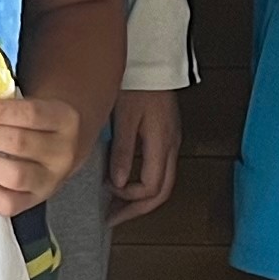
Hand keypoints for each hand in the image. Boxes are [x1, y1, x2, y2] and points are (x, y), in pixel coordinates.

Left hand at [0, 91, 86, 216]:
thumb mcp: (34, 101)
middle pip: (18, 143)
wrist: (66, 142)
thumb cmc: (39, 119)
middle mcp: (62, 152)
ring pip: (14, 175)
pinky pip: (10, 204)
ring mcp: (51, 180)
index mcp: (65, 120)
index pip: (30, 114)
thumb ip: (6, 103)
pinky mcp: (37, 200)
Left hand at [104, 89, 181, 223]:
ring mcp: (170, 141)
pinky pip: (158, 167)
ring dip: (140, 197)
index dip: (129, 198)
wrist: (154, 61)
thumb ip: (123, 151)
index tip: (107, 194)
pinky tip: (124, 179)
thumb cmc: (140, 84)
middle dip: (137, 208)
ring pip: (161, 182)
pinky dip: (142, 180)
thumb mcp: (126, 118)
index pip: (151, 188)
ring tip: (116, 203)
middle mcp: (170, 147)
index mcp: (162, 144)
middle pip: (160, 192)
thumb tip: (117, 182)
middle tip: (114, 218)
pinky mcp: (165, 135)